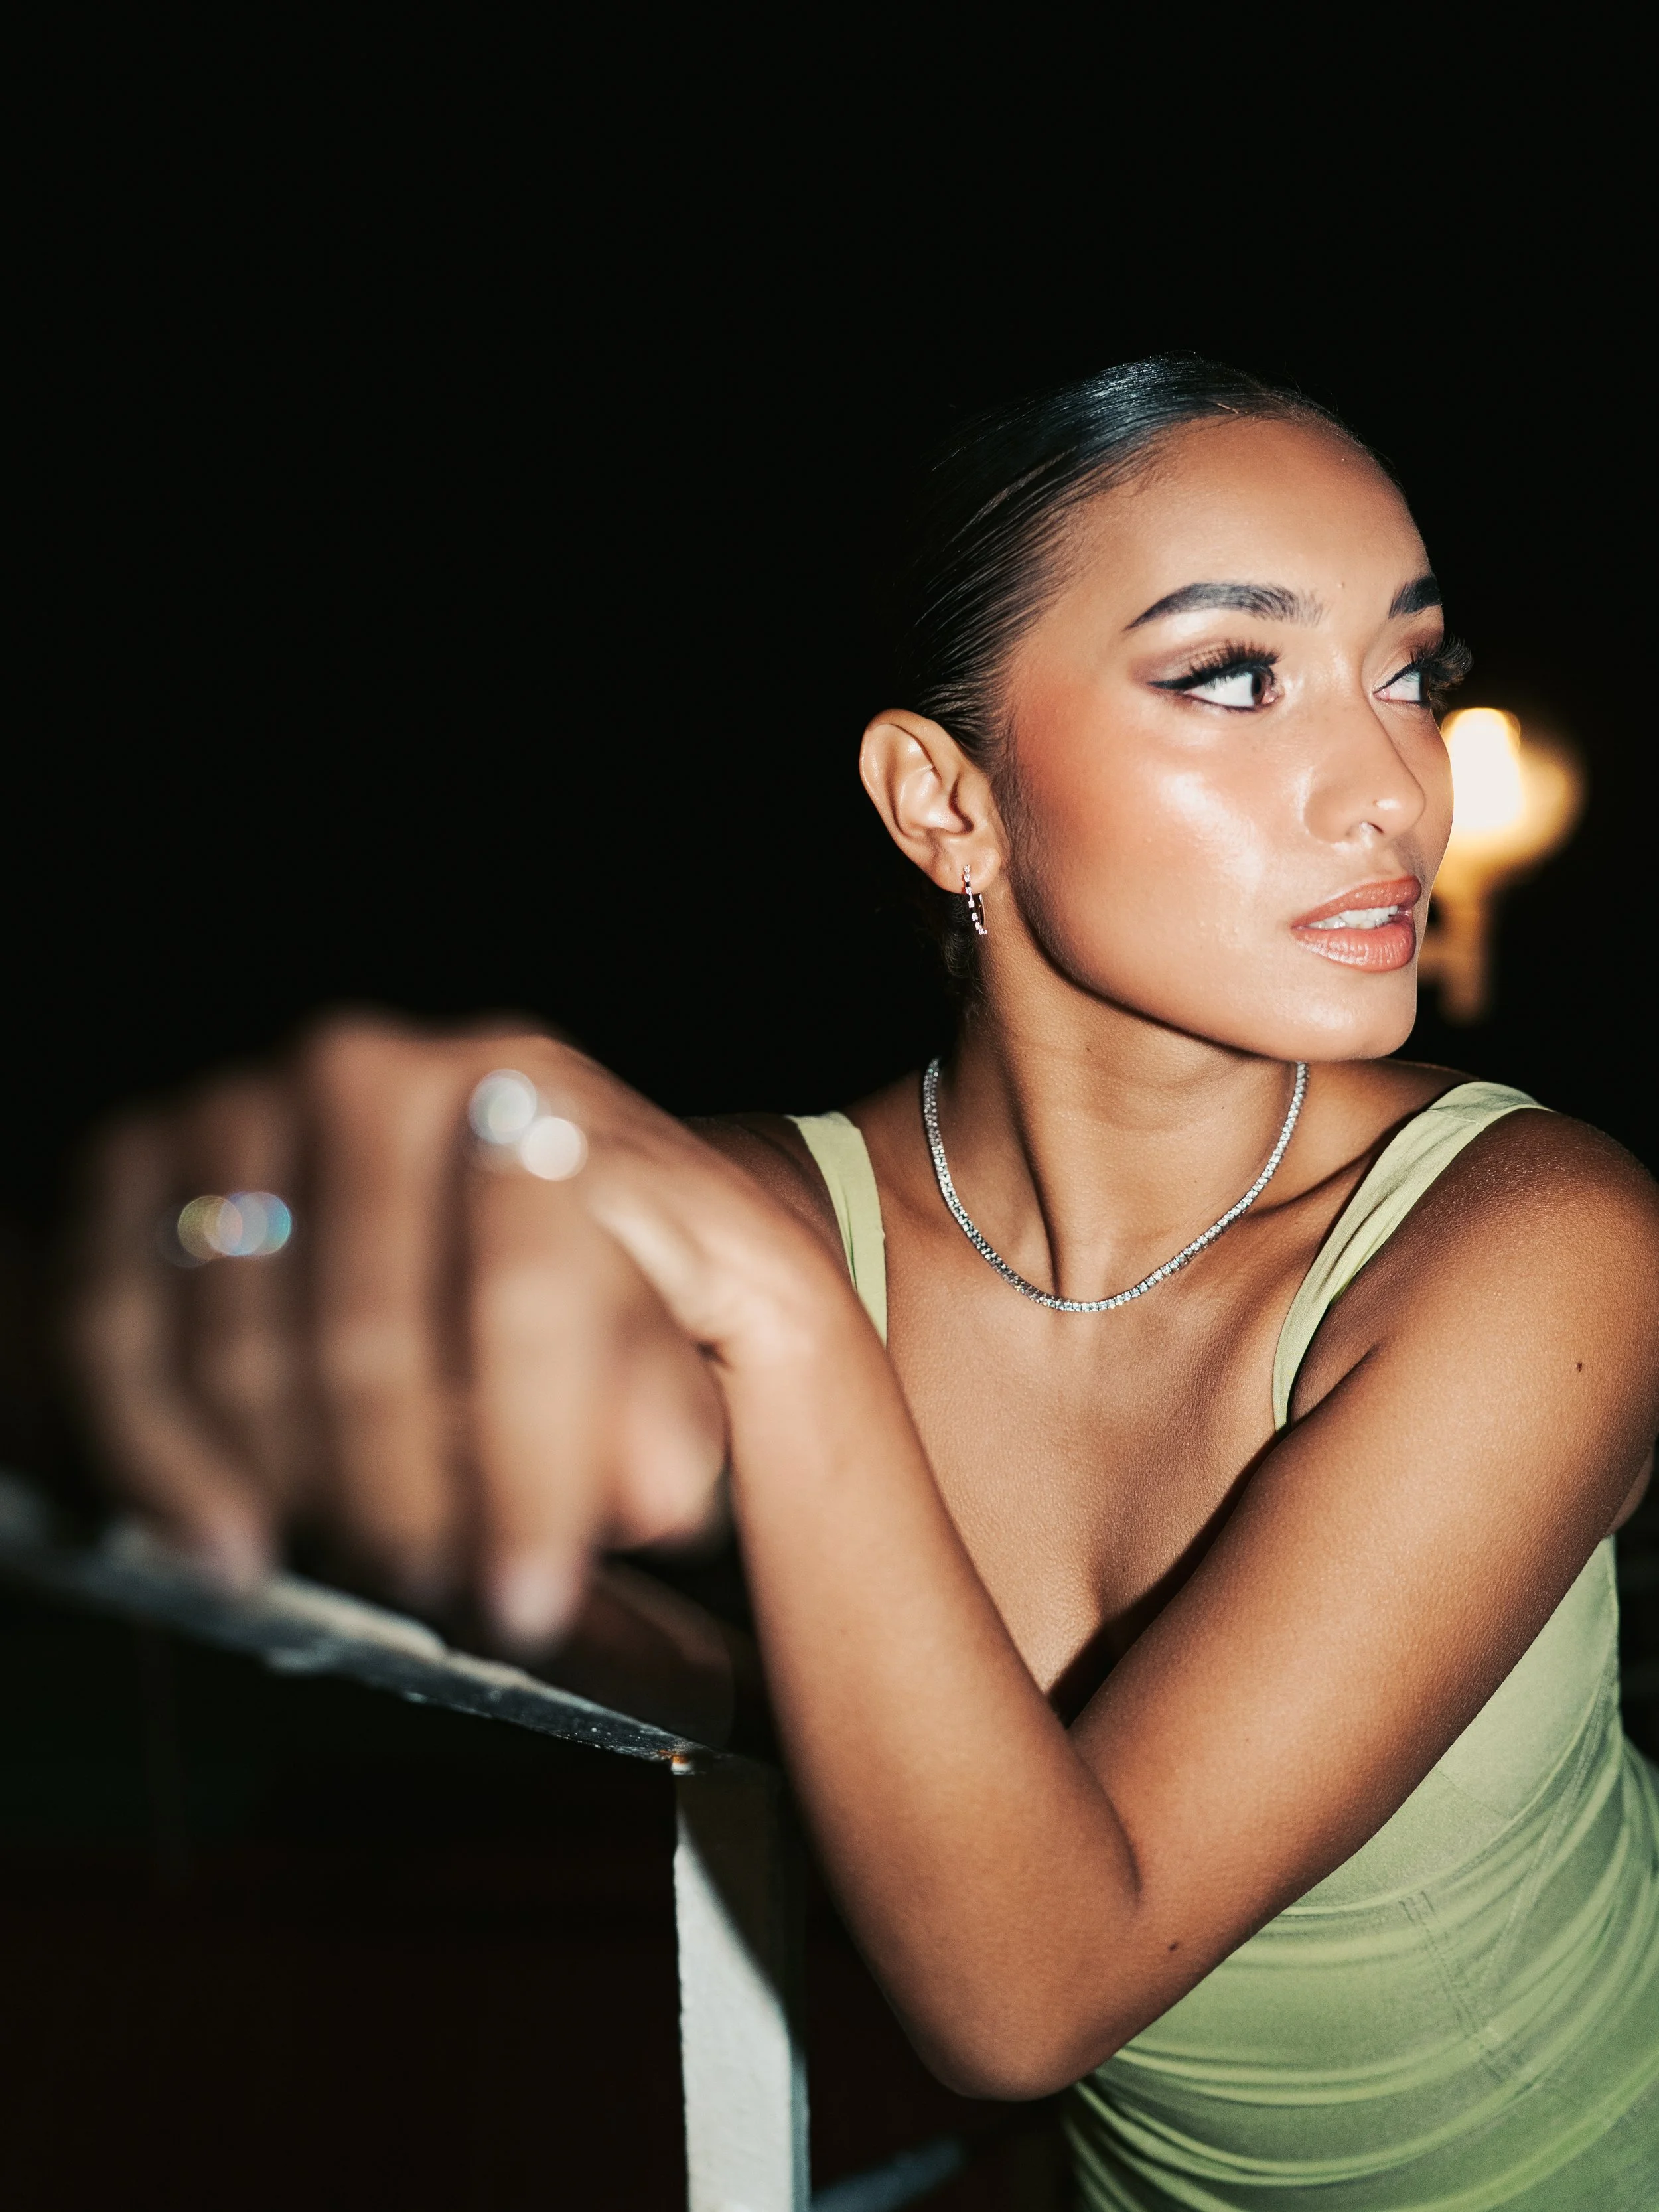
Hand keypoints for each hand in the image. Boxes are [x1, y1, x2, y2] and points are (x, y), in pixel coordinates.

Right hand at [63, 1014, 834, 1641]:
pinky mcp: (137, 1158)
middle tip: (437, 1589)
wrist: (491, 1170)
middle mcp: (374, 1075)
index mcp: (532, 1095)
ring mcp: (242, 1107)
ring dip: (298, 1493)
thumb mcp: (703, 1313)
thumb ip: (689, 1398)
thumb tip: (658, 1491)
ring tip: (361, 1562)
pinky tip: (227, 1541)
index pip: (525, 1295)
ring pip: (240, 1351)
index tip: (530, 1599)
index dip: (528, 1470)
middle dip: (402, 1503)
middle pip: (367, 1337)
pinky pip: (112, 1330)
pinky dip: (159, 1459)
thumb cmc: (605, 1258)